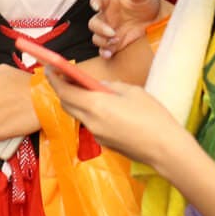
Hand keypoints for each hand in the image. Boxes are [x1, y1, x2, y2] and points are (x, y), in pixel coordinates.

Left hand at [44, 67, 190, 167]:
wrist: (164, 148)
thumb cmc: (152, 116)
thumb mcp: (132, 92)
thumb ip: (110, 86)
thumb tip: (98, 86)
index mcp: (96, 106)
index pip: (65, 91)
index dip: (55, 79)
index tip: (50, 67)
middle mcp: (91, 122)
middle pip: (67, 104)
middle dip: (63, 89)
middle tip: (66, 75)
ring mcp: (96, 134)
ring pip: (78, 114)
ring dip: (77, 100)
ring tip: (86, 88)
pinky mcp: (104, 142)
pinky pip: (91, 123)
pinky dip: (90, 111)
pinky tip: (104, 106)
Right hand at [89, 0, 162, 58]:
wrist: (154, 17)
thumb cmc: (144, 2)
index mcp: (109, 1)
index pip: (97, 0)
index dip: (95, 3)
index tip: (96, 6)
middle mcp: (105, 16)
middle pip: (93, 23)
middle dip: (100, 29)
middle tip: (112, 32)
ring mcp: (108, 30)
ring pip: (96, 37)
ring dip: (103, 41)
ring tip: (116, 40)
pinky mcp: (114, 42)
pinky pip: (104, 49)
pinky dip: (104, 52)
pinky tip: (109, 54)